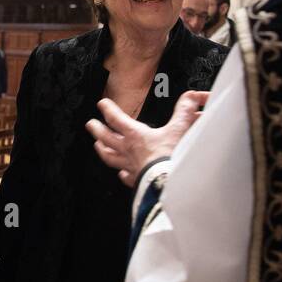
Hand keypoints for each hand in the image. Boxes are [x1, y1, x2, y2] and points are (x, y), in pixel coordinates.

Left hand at [85, 90, 209, 186]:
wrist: (170, 183)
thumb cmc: (172, 157)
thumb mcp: (179, 129)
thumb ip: (183, 112)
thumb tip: (191, 98)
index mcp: (135, 136)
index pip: (116, 119)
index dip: (108, 109)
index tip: (101, 103)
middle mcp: (128, 151)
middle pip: (107, 138)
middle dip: (97, 129)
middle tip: (91, 124)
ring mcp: (131, 167)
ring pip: (110, 157)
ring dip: (103, 150)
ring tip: (97, 146)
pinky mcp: (137, 181)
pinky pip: (126, 176)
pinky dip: (122, 174)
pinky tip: (122, 174)